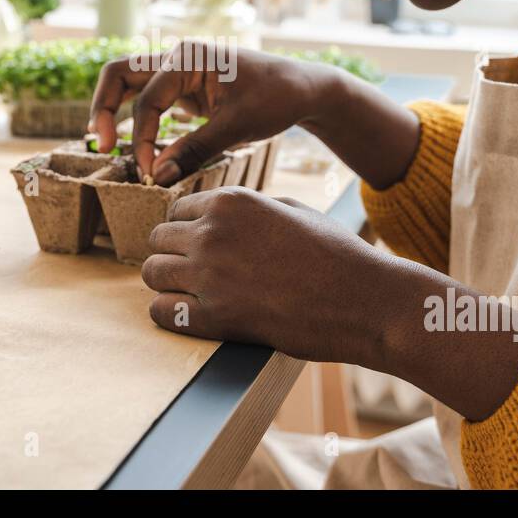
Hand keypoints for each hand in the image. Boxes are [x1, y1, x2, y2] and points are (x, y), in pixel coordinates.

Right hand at [89, 44, 321, 185]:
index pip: (147, 100)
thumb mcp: (237, 127)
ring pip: (129, 83)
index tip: (150, 172)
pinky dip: (136, 119)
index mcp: (188, 56)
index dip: (143, 139)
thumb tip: (157, 178)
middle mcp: (176, 57)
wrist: (303, 88)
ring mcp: (178, 70)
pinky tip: (130, 143)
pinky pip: (148, 99)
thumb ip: (195, 151)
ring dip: (112, 110)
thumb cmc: (276, 99)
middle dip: (104, 108)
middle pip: (120, 74)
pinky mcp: (184, 87)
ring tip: (103, 143)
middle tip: (99, 144)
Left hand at [142, 185, 517, 420]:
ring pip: (152, 273)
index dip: (186, 228)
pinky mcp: (215, 316)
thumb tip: (223, 213)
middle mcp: (213, 231)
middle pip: (158, 239)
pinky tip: (189, 314)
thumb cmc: (336, 253)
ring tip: (188, 293)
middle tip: (192, 271)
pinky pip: (162, 312)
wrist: (365, 299)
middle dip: (172, 254)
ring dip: (167, 283)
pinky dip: (169, 314)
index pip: (176, 208)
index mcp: (231, 201)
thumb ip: (250, 208)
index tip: (196, 245)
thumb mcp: (292, 209)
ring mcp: (210, 274)